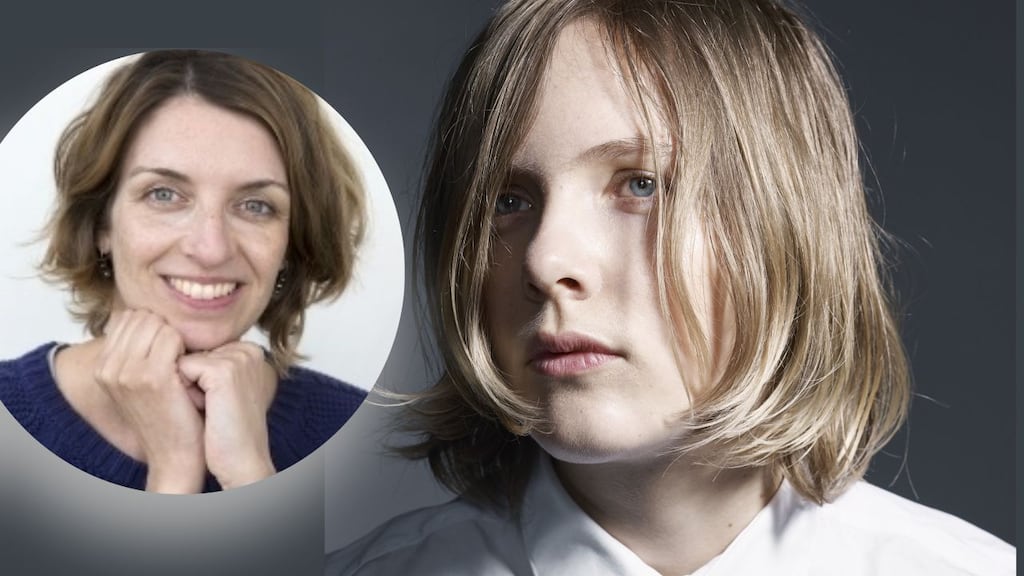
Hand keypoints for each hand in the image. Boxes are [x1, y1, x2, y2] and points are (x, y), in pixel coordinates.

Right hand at [95, 310, 204, 493]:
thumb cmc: (167, 415)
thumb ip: (136, 350)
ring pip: (157, 323)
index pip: (128, 317)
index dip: (155, 326)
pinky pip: (172, 337)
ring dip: (176, 337)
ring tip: (184, 363)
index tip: (168, 350)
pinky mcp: (152, 377)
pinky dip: (186, 346)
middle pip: (142, 316)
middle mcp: (109, 368)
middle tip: (179, 356)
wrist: (175, 455)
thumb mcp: (140, 381)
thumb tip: (148, 315)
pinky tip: (190, 368)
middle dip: (165, 328)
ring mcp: (128, 372)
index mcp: (102, 367)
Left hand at [178, 342, 277, 488]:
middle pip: (191, 352)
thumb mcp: (224, 389)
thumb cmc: (229, 431)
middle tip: (214, 407)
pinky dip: (185, 392)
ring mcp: (237, 358)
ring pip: (184, 361)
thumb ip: (211, 364)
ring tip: (210, 409)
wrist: (242, 461)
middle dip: (191, 381)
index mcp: (249, 351)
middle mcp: (246, 350)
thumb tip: (178, 350)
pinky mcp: (223, 370)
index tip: (219, 401)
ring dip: (186, 387)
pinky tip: (206, 409)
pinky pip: (181, 369)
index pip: (200, 350)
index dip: (198, 379)